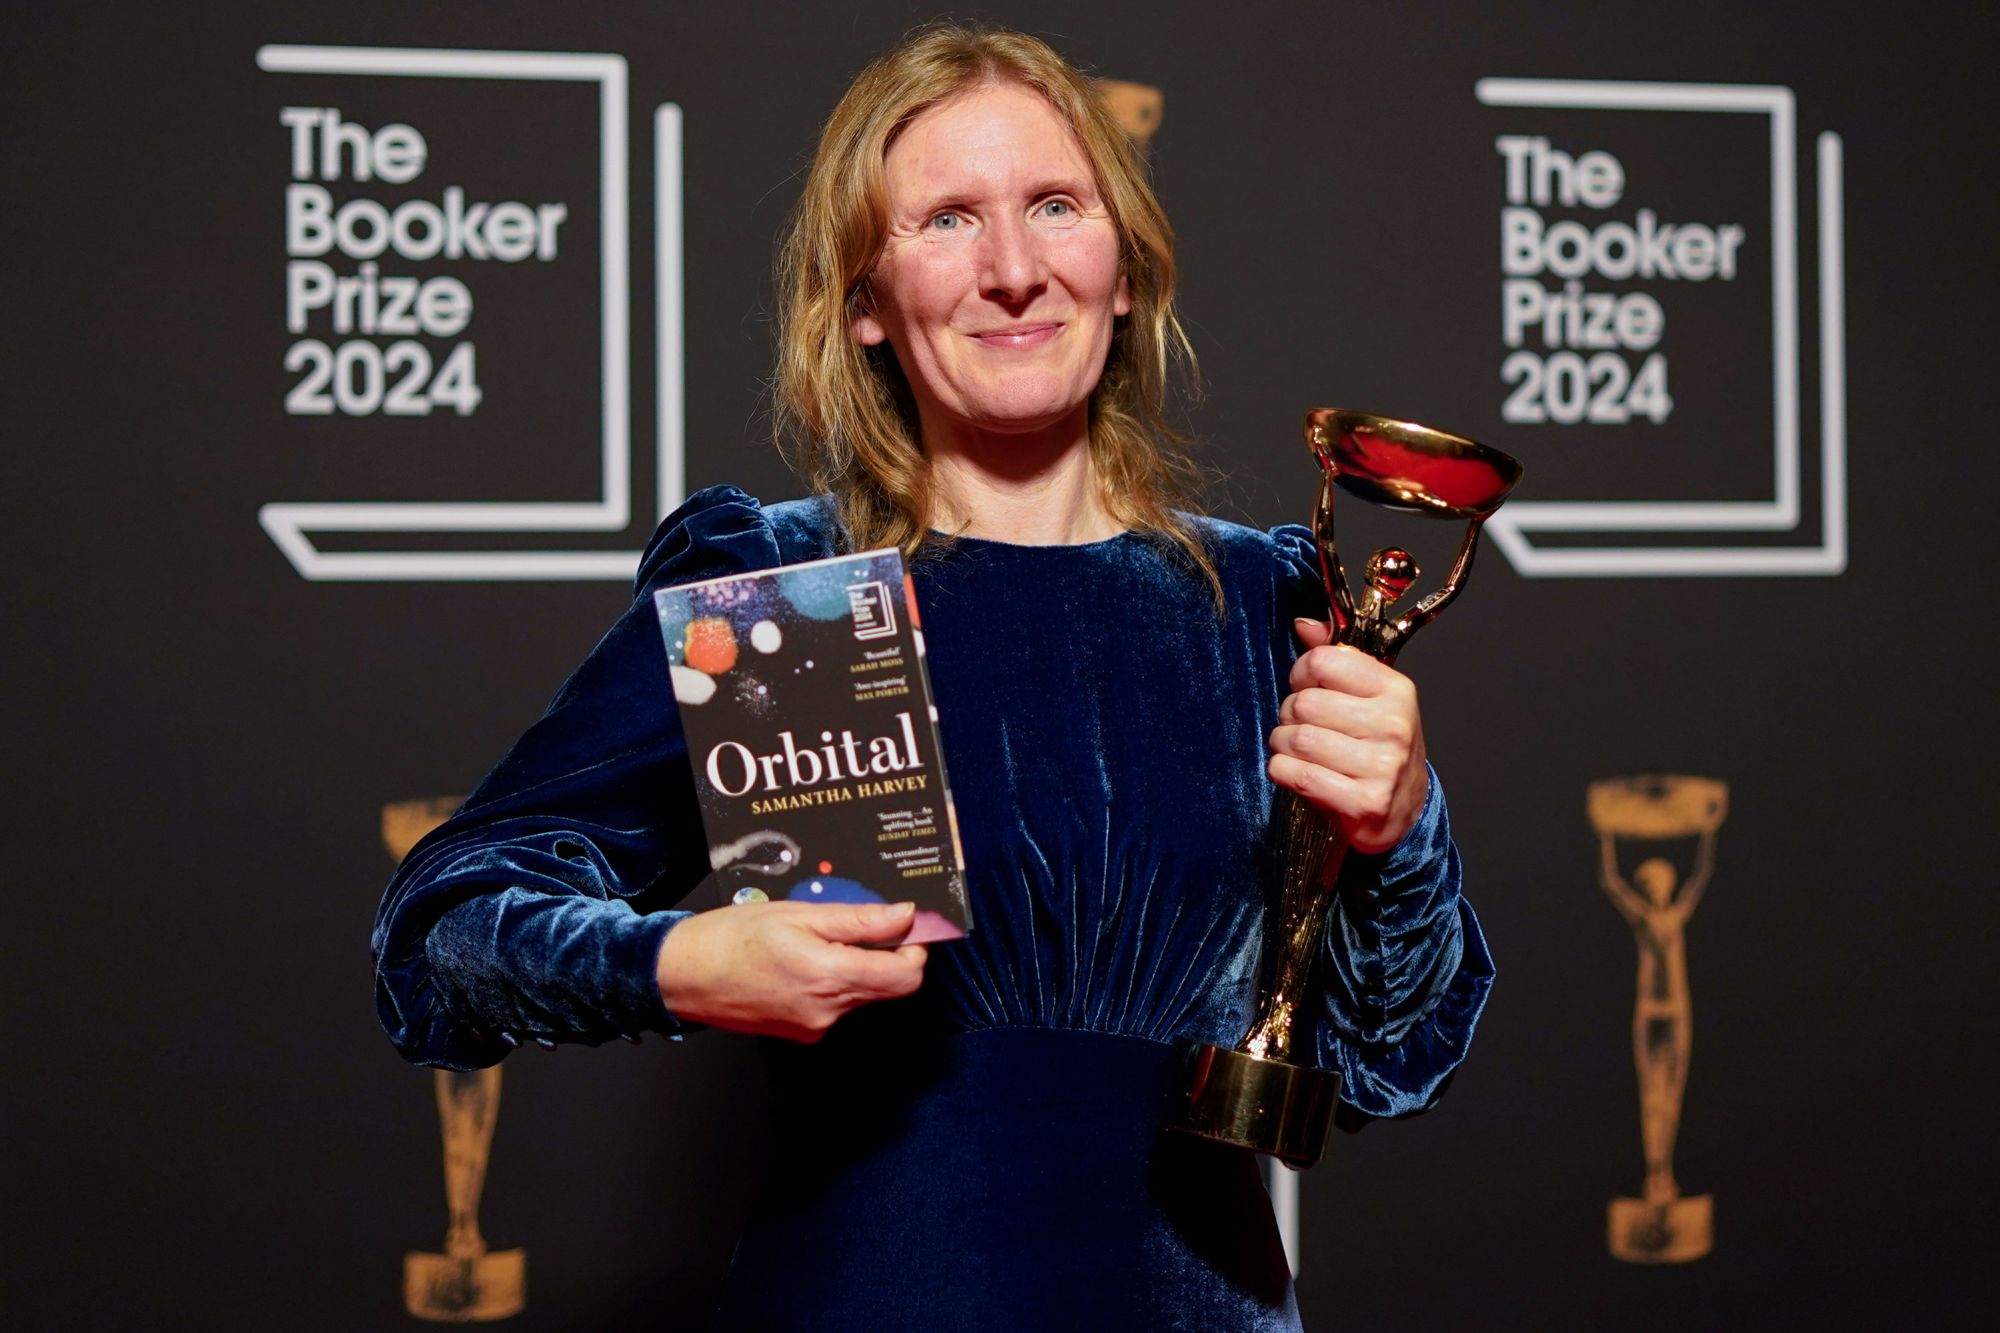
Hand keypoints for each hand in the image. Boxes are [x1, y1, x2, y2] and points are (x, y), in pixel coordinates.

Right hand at [655, 900, 927, 1042]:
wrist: (682, 976)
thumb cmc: (732, 938)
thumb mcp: (799, 914)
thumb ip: (859, 919)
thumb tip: (905, 916)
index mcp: (831, 977)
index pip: (905, 977)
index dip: (915, 949)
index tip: (906, 926)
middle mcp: (828, 1012)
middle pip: (886, 987)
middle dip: (884, 955)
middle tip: (860, 923)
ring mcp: (814, 1027)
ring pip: (860, 995)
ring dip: (854, 967)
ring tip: (816, 940)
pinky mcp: (800, 1034)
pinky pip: (835, 1007)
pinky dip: (831, 984)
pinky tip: (800, 963)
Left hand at [1268, 619, 1429, 854]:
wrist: (1405, 811)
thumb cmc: (1379, 748)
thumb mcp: (1369, 697)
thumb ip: (1335, 658)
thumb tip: (1303, 625)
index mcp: (1395, 690)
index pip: (1323, 661)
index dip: (1301, 675)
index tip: (1305, 688)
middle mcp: (1394, 725)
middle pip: (1304, 704)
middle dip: (1288, 716)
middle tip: (1299, 727)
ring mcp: (1382, 766)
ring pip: (1297, 740)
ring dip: (1282, 746)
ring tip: (1296, 751)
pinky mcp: (1365, 803)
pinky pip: (1299, 775)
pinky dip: (1283, 772)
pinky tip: (1293, 773)